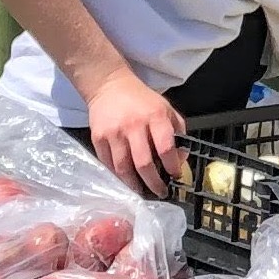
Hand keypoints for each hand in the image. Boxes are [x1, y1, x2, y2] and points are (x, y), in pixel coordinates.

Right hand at [83, 67, 181, 195]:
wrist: (109, 86)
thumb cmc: (142, 100)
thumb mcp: (166, 109)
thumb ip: (178, 131)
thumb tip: (181, 158)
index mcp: (155, 116)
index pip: (166, 148)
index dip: (172, 166)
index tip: (175, 176)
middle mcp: (134, 126)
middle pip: (144, 164)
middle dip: (154, 183)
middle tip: (160, 192)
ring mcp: (113, 133)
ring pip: (123, 168)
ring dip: (134, 185)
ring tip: (142, 192)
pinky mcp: (98, 138)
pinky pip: (108, 165)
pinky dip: (118, 177)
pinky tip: (125, 181)